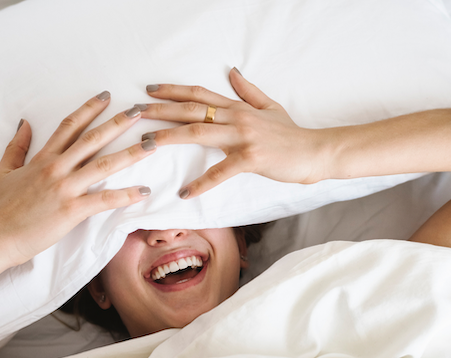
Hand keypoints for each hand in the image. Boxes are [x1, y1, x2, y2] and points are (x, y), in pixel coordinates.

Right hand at [0, 95, 152, 266]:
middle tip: (140, 110)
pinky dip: (126, 195)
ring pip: (104, 165)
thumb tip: (24, 122)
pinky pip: (104, 199)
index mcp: (43, 159)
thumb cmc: (1, 208)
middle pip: (93, 139)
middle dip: (118, 122)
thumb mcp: (3, 172)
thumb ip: (16, 146)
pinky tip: (144, 191)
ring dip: (131, 153)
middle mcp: (57, 168)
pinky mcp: (72, 210)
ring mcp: (65, 188)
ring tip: (152, 143)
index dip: (89, 109)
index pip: (70, 126)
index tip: (107, 96)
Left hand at [141, 68, 330, 198]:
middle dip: (161, 110)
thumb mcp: (270, 106)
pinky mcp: (251, 158)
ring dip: (170, 137)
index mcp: (238, 108)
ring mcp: (243, 137)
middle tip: (135, 112)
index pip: (199, 94)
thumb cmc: (291, 134)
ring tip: (146, 144)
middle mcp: (236, 118)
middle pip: (191, 109)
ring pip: (199, 132)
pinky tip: (185, 191)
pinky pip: (220, 171)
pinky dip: (201, 182)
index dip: (173, 90)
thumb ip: (248, 91)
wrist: (314, 151)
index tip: (150, 90)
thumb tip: (232, 71)